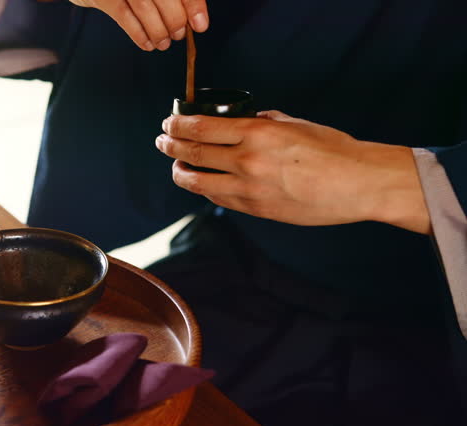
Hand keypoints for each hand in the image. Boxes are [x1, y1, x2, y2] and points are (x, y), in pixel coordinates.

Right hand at [69, 0, 208, 50]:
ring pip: (144, 7)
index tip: (200, 25)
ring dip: (158, 30)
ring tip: (164, 43)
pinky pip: (124, 17)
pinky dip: (139, 34)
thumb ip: (171, 0)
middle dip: (175, 20)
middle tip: (178, 34)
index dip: (193, 5)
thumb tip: (194, 17)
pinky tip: (148, 44)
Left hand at [155, 111, 430, 233]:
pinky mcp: (255, 209)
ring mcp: (248, 188)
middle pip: (192, 154)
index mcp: (256, 133)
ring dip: (180, 172)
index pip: (200, 127)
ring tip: (176, 166)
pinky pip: (219, 198)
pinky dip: (205, 189)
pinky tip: (201, 183)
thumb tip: (245, 119)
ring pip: (197, 182)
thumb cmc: (333, 149)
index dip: (177, 125)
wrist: (359, 184)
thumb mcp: (295, 124)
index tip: (169, 122)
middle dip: (170, 146)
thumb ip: (265, 121)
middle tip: (162, 141)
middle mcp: (247, 160)